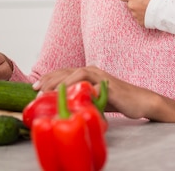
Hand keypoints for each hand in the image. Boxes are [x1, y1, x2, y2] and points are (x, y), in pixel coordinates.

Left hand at [34, 65, 174, 122]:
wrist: (139, 101)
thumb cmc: (118, 100)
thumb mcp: (95, 99)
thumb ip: (82, 97)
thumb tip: (64, 105)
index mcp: (88, 73)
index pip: (64, 73)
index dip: (49, 78)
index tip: (35, 87)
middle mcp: (92, 71)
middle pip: (65, 71)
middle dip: (49, 80)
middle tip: (36, 90)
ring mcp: (99, 75)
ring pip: (74, 73)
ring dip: (59, 82)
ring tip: (47, 92)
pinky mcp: (106, 82)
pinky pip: (87, 81)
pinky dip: (75, 85)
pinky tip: (66, 92)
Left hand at [119, 0, 163, 25]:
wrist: (167, 11)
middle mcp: (131, 6)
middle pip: (129, 3)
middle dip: (135, 0)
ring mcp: (135, 14)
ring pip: (134, 10)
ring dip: (138, 8)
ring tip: (149, 5)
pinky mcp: (139, 21)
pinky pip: (138, 17)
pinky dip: (142, 15)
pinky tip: (150, 12)